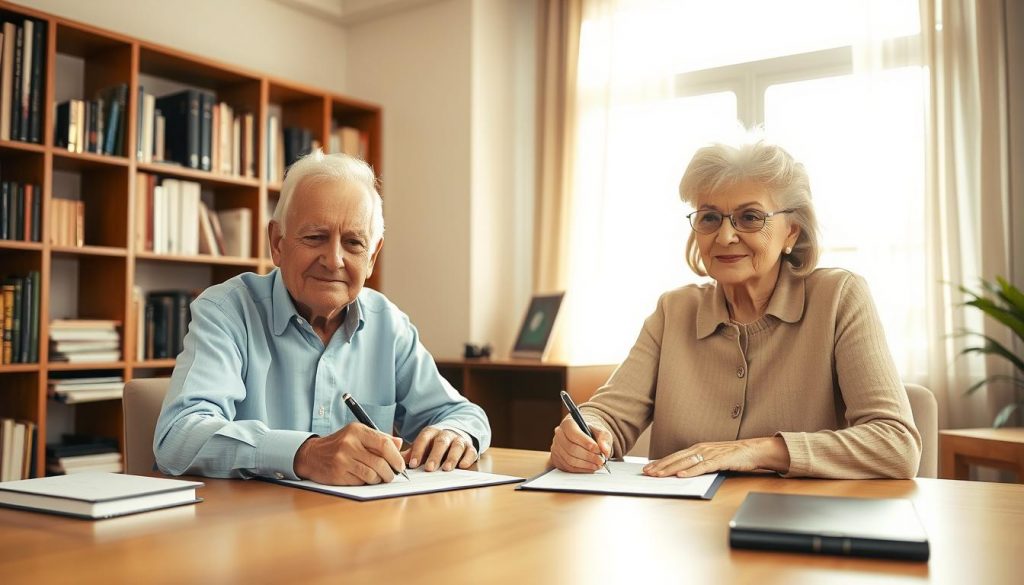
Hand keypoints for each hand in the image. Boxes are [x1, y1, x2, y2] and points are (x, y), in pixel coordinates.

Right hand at [293, 422, 404, 484]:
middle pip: (380, 462)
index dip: (396, 457)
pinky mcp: (338, 474)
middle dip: (390, 472)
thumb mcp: (358, 435)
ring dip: (379, 479)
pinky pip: (360, 482)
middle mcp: (349, 444)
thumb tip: (400, 443)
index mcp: (357, 430)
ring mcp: (342, 460)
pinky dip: (366, 483)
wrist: (312, 454)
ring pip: (372, 475)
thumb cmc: (339, 444)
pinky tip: (364, 478)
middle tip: (392, 475)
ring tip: (379, 477)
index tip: (400, 465)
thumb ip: (379, 438)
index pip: (384, 443)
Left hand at [405, 427, 476, 471]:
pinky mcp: (470, 447)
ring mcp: (459, 440)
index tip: (413, 464)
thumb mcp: (422, 446)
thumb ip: (411, 453)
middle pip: (441, 442)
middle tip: (429, 469)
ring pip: (456, 446)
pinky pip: (471, 451)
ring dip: (452, 457)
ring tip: (446, 469)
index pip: (424, 438)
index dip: (418, 451)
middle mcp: (446, 434)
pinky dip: (467, 458)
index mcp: (431, 432)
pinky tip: (463, 466)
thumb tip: (397, 462)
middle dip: (435, 456)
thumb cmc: (434, 445)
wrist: (455, 434)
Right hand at [550, 416, 612, 472]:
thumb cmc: (591, 433)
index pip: (573, 433)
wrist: (584, 438)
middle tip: (601, 460)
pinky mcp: (557, 459)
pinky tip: (591, 467)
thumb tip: (605, 450)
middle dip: (588, 456)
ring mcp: (556, 448)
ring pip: (570, 459)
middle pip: (571, 448)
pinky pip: (569, 467)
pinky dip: (582, 469)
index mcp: (568, 423)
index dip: (585, 442)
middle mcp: (559, 435)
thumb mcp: (600, 432)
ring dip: (586, 464)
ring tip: (598, 464)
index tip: (597, 449)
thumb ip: (604, 439)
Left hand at [642, 437, 790, 477]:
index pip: (675, 456)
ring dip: (671, 469)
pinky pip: (703, 467)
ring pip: (686, 462)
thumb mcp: (712, 458)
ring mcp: (710, 454)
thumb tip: (682, 472)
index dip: (661, 462)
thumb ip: (698, 462)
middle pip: (677, 458)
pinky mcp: (720, 460)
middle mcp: (701, 449)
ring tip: (658, 475)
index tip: (648, 469)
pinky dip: (691, 471)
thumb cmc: (733, 455)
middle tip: (647, 473)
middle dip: (660, 466)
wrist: (753, 450)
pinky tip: (682, 476)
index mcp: (698, 448)